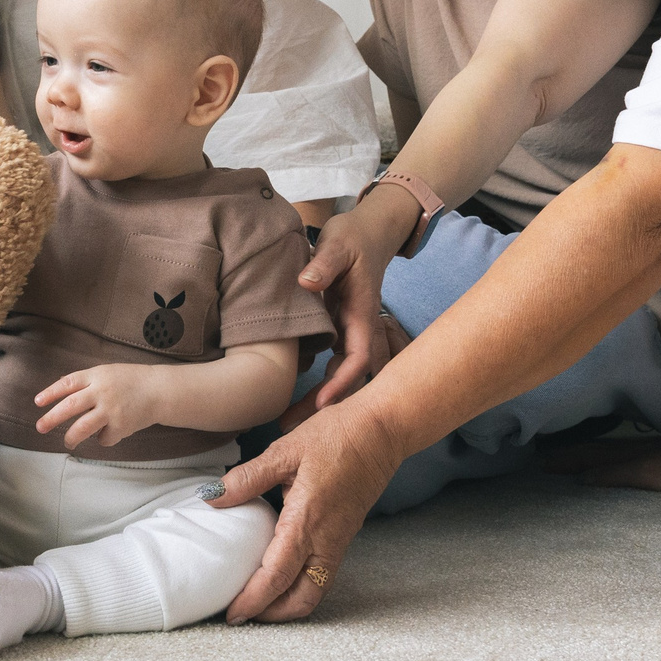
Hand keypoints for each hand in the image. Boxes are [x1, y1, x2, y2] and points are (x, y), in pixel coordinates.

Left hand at [34, 364, 165, 450]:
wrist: (159, 390)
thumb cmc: (131, 380)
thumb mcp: (106, 372)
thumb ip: (85, 380)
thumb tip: (60, 386)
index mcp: (96, 376)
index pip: (67, 384)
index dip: (50, 393)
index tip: (37, 402)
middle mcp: (101, 392)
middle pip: (70, 406)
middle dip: (51, 418)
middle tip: (40, 427)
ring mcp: (111, 410)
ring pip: (82, 427)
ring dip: (71, 437)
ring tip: (67, 442)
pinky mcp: (121, 426)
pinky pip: (104, 438)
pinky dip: (103, 438)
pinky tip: (109, 433)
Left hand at [212, 386, 407, 622]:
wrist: (383, 430)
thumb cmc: (336, 435)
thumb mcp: (285, 450)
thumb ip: (247, 478)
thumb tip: (211, 498)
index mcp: (306, 521)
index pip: (276, 577)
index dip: (252, 601)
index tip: (231, 615)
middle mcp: (326, 540)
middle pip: (301, 599)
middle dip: (271, 615)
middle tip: (241, 613)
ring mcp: (339, 541)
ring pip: (316, 591)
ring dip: (287, 604)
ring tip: (258, 600)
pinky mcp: (345, 536)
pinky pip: (323, 574)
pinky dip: (301, 587)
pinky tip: (281, 576)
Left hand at [296, 199, 410, 409]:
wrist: (370, 230)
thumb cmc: (354, 236)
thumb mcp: (338, 244)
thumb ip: (324, 263)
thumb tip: (306, 282)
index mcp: (362, 313)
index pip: (358, 358)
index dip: (342, 383)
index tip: (321, 404)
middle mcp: (360, 328)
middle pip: (351, 377)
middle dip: (328, 405)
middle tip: (294, 430)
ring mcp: (352, 331)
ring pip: (342, 374)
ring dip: (322, 399)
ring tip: (290, 421)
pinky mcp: (342, 330)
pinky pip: (335, 363)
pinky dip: (321, 382)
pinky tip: (297, 396)